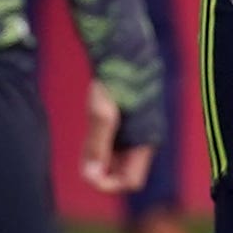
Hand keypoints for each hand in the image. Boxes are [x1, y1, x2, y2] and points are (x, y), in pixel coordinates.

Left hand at [83, 80, 154, 194]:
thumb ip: (96, 146)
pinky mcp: (135, 119)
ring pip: (121, 157)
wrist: (127, 49)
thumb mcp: (102, 113)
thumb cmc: (116, 80)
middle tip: (84, 157)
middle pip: (125, 172)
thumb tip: (90, 177)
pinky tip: (94, 129)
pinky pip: (121, 143)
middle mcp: (148, 139)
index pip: (131, 181)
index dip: (109, 183)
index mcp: (146, 141)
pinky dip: (106, 144)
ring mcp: (142, 130)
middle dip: (104, 170)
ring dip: (104, 157)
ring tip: (88, 140)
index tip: (88, 173)